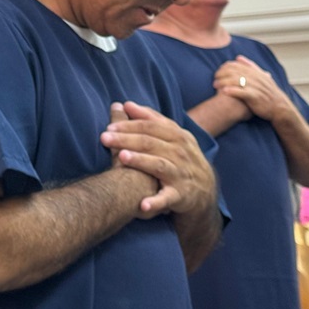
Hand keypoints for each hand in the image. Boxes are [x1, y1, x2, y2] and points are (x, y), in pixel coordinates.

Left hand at [100, 100, 215, 218]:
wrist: (204, 190)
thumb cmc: (181, 158)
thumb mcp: (172, 136)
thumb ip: (151, 119)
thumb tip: (126, 104)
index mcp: (178, 136)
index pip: (151, 127)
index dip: (130, 125)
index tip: (109, 126)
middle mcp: (180, 153)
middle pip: (150, 143)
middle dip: (126, 139)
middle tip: (104, 138)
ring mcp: (181, 174)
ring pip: (158, 165)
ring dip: (140, 161)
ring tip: (122, 157)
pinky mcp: (180, 195)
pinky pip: (167, 198)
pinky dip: (156, 202)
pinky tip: (142, 205)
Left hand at [214, 55, 290, 122]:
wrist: (280, 108)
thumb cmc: (268, 93)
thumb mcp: (262, 77)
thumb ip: (251, 67)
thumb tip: (238, 57)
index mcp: (257, 73)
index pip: (238, 65)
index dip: (226, 67)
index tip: (218, 71)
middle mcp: (256, 78)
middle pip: (235, 72)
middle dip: (222, 74)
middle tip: (214, 78)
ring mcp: (257, 87)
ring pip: (237, 81)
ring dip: (224, 82)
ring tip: (215, 85)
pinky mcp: (256, 97)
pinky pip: (243, 92)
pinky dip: (233, 91)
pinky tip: (224, 91)